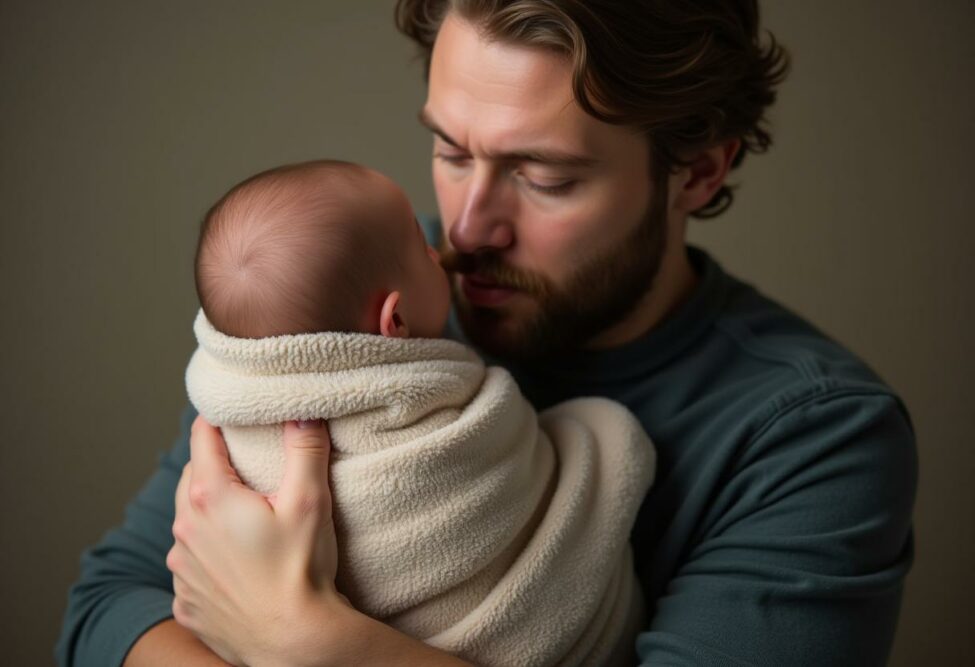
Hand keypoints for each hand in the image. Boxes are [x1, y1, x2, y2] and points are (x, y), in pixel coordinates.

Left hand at [167, 416, 346, 666]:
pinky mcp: (186, 601)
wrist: (293, 642)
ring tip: (245, 518)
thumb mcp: (309, 500)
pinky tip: (239, 564)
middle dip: (215, 466)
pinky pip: (192, 566)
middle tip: (246, 466)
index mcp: (211, 497)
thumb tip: (302, 411)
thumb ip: (305, 449)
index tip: (231, 415)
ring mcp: (181, 569)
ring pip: (189, 523)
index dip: (217, 420)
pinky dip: (209, 558)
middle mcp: (185, 530)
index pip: (202, 438)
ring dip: (209, 514)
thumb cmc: (301, 570)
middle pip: (193, 478)